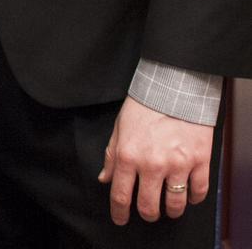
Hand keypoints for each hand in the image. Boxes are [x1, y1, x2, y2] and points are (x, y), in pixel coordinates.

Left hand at [98, 95, 213, 224]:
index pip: (120, 195)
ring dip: (170, 210)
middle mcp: (151, 164)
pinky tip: (189, 193)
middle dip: (147, 213)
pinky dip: (194, 198)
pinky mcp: (199, 161)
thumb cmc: (145, 103)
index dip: (119, 213)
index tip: (120, 219)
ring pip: (174, 205)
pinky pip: (198, 192)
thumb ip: (111, 154)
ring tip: (169, 204)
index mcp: (128, 155)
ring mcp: (177, 164)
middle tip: (148, 210)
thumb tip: (104, 178)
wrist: (175, 86)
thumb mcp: (120, 126)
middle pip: (148, 207)